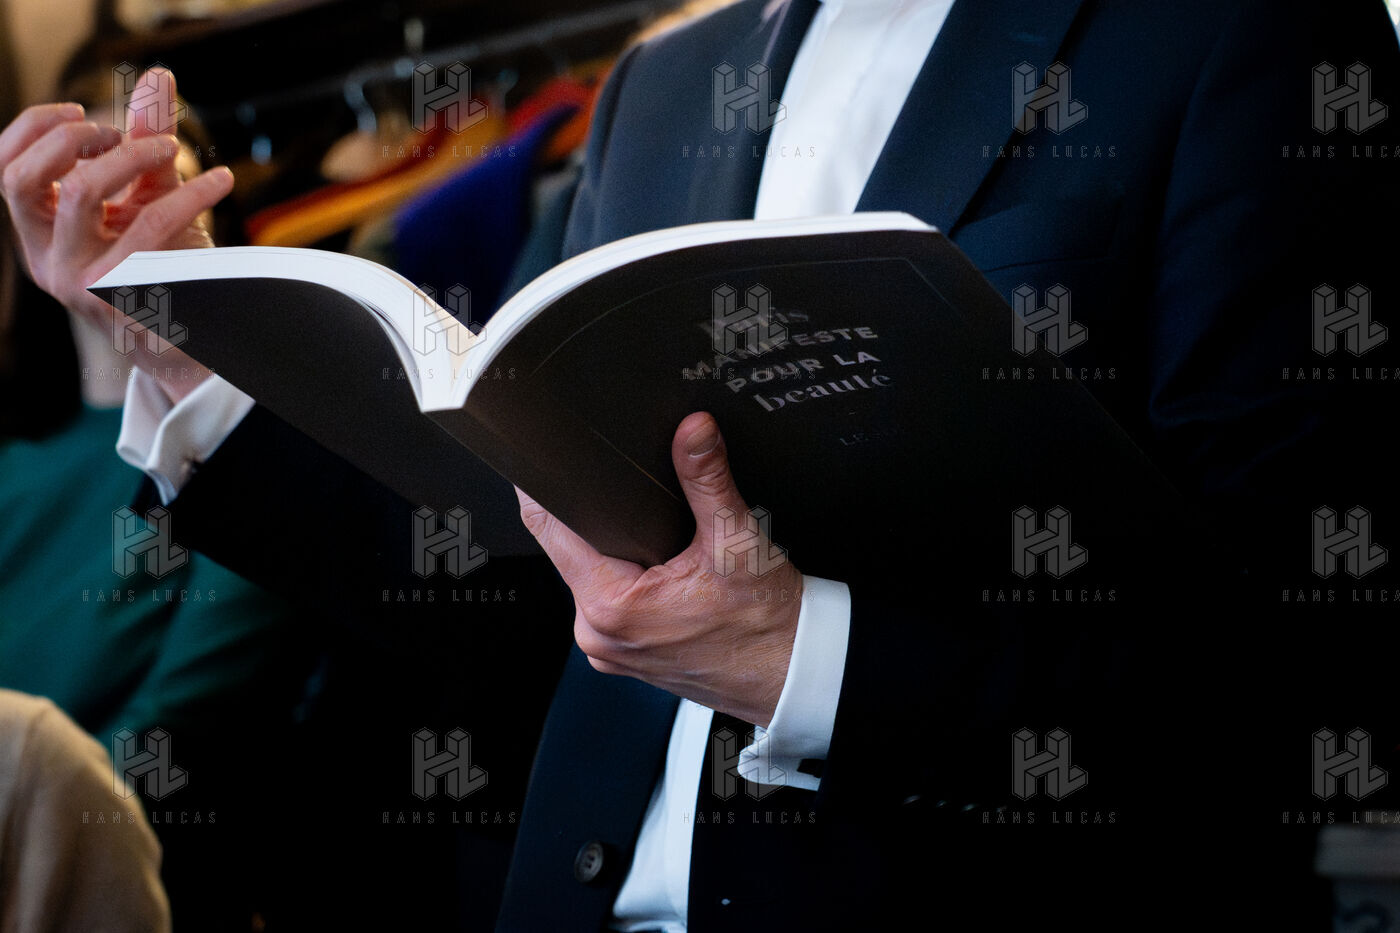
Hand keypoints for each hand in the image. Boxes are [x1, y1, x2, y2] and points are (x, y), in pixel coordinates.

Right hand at [0, 68, 232, 402]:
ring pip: (79, 195)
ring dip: (126, 157)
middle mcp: (48, 260)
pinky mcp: (124, 295)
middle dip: (69, 140)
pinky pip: (150, 227)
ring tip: (171, 148)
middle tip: (120, 135)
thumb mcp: (149, 197)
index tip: (80, 112)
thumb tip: (157, 77)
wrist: (191, 342)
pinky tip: (221, 180)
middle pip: (22, 180)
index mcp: (40, 234)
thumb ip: (146, 140)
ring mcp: (80, 281)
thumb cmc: (165, 263)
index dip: (31, 131)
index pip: (3, 172)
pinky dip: (190, 194)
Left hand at [517, 411, 804, 726]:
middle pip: (571, 551)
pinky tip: (660, 567)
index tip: (547, 456)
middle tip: (625, 488)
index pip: (551, 529)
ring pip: (592, 576)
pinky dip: (628, 579)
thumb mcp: (736, 541)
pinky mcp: (626, 655)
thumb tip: (693, 431)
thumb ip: (707, 479)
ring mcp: (610, 650)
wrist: (793, 674)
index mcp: (610, 607)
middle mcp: (599, 634)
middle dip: (595, 517)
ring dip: (613, 549)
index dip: (546, 487)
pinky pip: (610, 602)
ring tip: (652, 532)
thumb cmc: (766, 624)